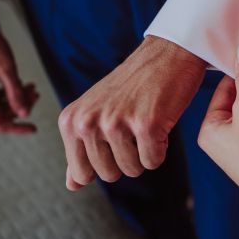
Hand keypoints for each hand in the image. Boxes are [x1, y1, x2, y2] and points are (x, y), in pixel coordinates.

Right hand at [0, 34, 38, 133]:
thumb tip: (24, 114)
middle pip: (0, 113)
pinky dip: (9, 91)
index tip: (34, 128)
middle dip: (20, 106)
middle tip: (36, 94)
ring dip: (17, 98)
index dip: (17, 128)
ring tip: (32, 87)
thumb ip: (16, 94)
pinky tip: (22, 83)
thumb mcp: (7, 71)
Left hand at [58, 36, 206, 190]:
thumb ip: (81, 147)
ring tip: (146, 120)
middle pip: (109, 175)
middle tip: (134, 125)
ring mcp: (116, 123)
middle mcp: (88, 121)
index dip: (105, 160)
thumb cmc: (134, 83)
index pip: (82, 174)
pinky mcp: (145, 125)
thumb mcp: (97, 111)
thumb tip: (72, 185)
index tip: (115, 133)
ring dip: (145, 151)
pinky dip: (162, 146)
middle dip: (127, 157)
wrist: (167, 53)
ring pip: (133, 170)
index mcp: (71, 120)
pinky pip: (153, 161)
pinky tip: (160, 120)